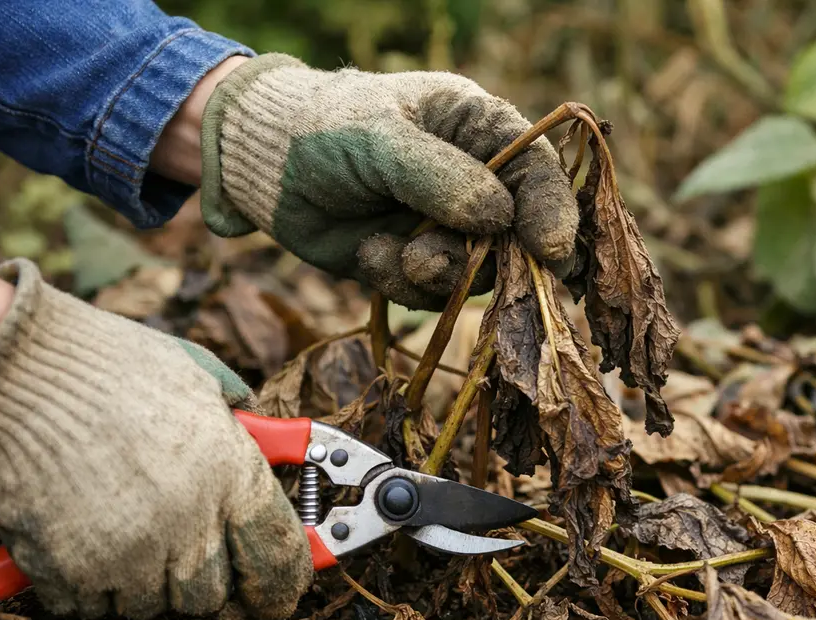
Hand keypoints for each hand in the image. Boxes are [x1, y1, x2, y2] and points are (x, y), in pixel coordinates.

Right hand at [0, 260, 311, 619]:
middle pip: (211, 597)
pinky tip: (80, 531)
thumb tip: (269, 441)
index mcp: (232, 477)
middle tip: (180, 538)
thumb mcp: (202, 380)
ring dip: (142, 577)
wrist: (20, 371)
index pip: (279, 558)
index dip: (284, 580)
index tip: (280, 590)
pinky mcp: (69, 574)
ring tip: (122, 521)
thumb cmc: (112, 365)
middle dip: (200, 573)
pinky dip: (86, 580)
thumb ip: (241, 424)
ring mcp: (127, 557)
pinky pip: (90, 605)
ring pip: (150, 605)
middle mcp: (188, 526)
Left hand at [199, 54, 578, 309]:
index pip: (539, 171)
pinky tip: (368, 252)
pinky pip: (432, 295)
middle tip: (443, 261)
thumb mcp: (381, 140)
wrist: (263, 168)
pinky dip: (401, 282)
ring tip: (400, 255)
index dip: (553, 212)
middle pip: (518, 236)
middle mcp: (475, 183)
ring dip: (438, 272)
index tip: (552, 250)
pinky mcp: (416, 265)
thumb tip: (500, 216)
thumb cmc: (326, 129)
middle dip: (489, 259)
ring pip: (476, 273)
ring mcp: (447, 228)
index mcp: (480, 131)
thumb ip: (440, 177)